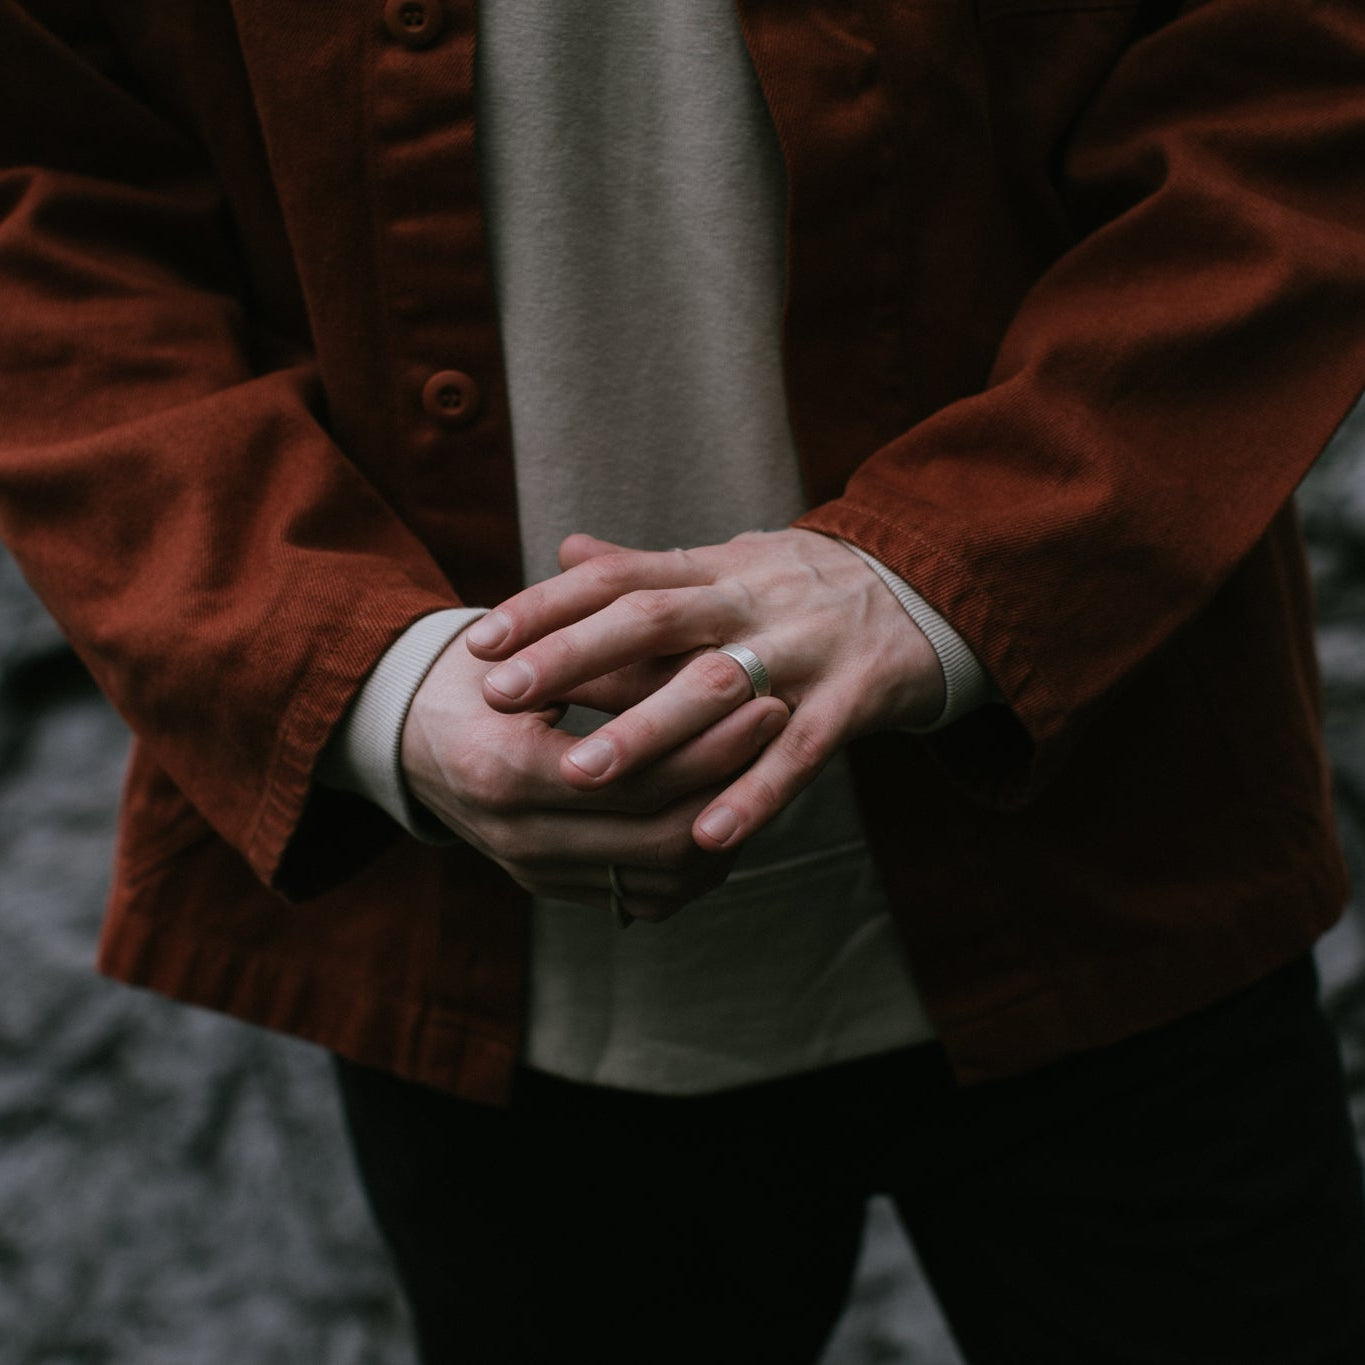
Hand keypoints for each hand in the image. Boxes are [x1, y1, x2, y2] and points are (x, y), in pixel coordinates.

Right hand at [400, 627, 788, 919]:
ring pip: (661, 878)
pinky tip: (727, 810)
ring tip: (763, 766)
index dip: (709, 740)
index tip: (762, 695)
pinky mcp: (551, 887)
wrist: (410, 732)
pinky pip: (643, 896)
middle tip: (779, 721)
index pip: (635, 774)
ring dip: (723, 826)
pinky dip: (696, 862)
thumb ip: (606, 660)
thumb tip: (711, 662)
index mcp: (505, 771)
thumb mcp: (527, 649)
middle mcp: (518, 837)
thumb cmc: (475, 673)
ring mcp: (534, 872)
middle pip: (659, 836)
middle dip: (732, 781)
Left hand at [463, 529, 944, 851]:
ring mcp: (804, 648)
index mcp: (715, 569)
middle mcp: (752, 600)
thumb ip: (647, 566)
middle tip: (502, 695)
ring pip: (719, 687)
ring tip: (579, 774)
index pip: (619, 577)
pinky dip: (754, 791)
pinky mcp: (855, 698)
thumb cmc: (801, 588)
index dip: (548, 606)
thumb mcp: (727, 564)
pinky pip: (802, 750)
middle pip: (653, 620)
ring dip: (648, 731)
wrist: (927, 589)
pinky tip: (704, 836)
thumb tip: (565, 546)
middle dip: (574, 656)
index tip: (481, 642)